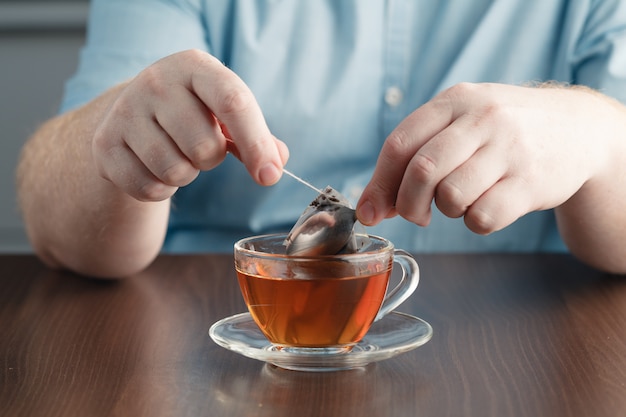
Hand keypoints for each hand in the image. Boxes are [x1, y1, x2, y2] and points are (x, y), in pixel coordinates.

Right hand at [92, 49, 288, 200]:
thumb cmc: (192, 113)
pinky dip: (161, 189)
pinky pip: (149, 188)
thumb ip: (257, 137)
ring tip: (176, 154)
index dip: (256, 144)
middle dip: (211, 159)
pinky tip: (154, 167)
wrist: (131, 115)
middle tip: (200, 147)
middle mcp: (156, 81)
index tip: (269, 176)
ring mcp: (125, 111)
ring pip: (176, 172)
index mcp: (194, 66)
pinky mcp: (106, 144)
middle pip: (205, 148)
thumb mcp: (225, 113)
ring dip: (186, 175)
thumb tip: (276, 162)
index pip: (233, 102)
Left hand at [357, 82, 607, 233]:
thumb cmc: (502, 132)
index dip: (379, 183)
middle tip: (416, 215)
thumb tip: (372, 207)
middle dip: (408, 204)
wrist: (578, 129)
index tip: (370, 211)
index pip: (400, 144)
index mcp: (455, 101)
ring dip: (447, 210)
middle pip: (421, 171)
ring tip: (463, 198)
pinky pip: (482, 217)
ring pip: (451, 197)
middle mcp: (483, 118)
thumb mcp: (461, 124)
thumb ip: (415, 156)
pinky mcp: (532, 182)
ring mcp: (510, 149)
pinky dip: (476, 222)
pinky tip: (488, 204)